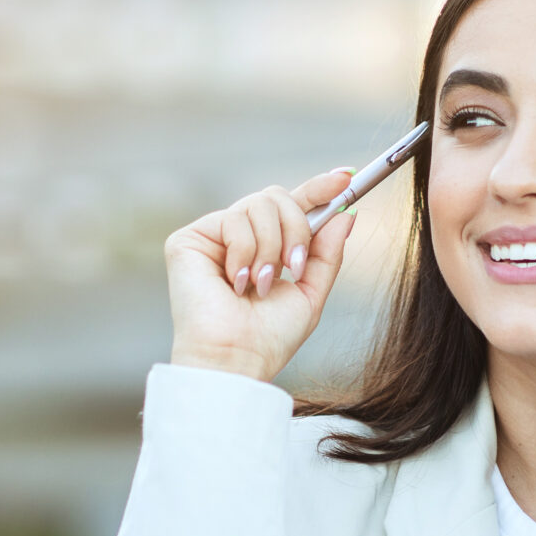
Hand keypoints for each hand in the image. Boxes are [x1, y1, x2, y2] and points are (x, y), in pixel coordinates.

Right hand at [164, 169, 357, 383]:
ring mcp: (212, 237)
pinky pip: (233, 219)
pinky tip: (236, 283)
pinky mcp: (188, 239)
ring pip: (259, 204)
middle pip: (277, 196)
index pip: (291, 206)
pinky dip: (245, 253)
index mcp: (265, 249)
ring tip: (260, 285)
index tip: (346, 176)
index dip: (318, 188)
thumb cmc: (268, 338)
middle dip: (297, 229)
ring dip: (271, 248)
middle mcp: (237, 238)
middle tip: (292, 267)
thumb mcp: (310, 292)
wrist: (236, 359)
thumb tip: (347, 212)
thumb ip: (327, 252)